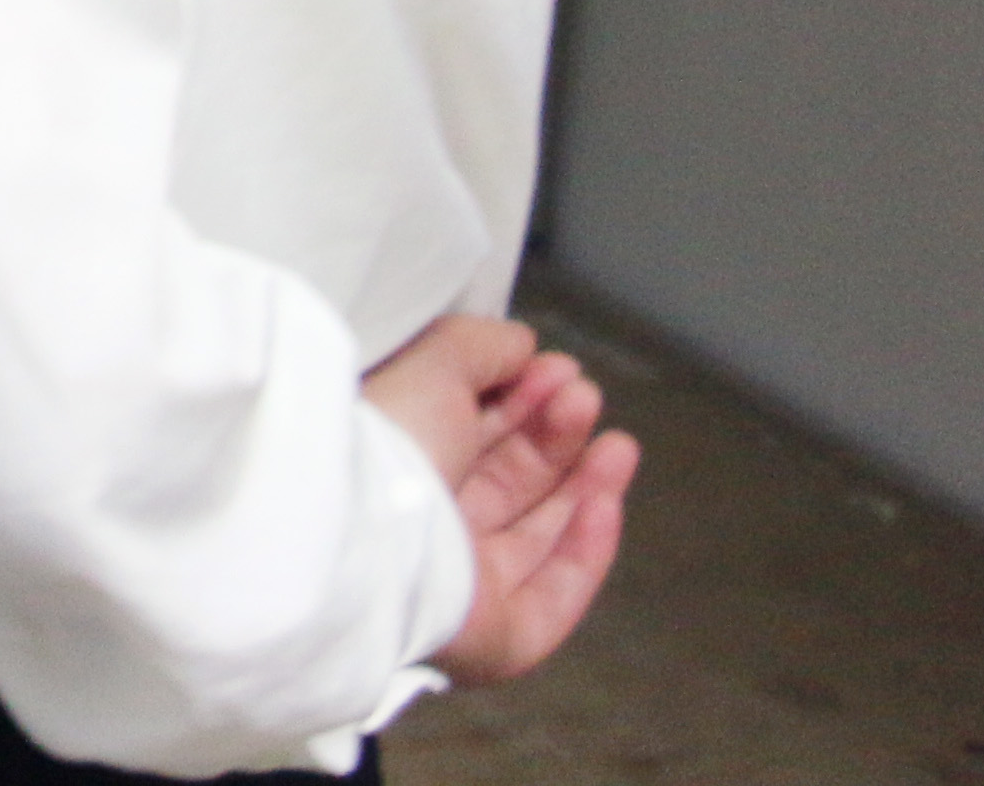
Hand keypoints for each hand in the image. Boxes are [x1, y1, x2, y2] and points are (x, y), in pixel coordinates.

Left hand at [363, 311, 640, 687]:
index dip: (523, 402)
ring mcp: (463, 587)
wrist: (366, 527)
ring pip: (540, 536)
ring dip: (586, 485)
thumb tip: (522, 345)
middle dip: (556, 437)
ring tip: (617, 442)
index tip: (556, 369)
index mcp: (398, 470)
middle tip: (585, 397)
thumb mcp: (431, 366)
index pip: (473, 439)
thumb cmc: (387, 442)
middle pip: (511, 485)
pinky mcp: (497, 638)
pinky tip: (605, 498)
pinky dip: (588, 545)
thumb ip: (480, 348)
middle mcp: (427, 530)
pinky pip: (556, 593)